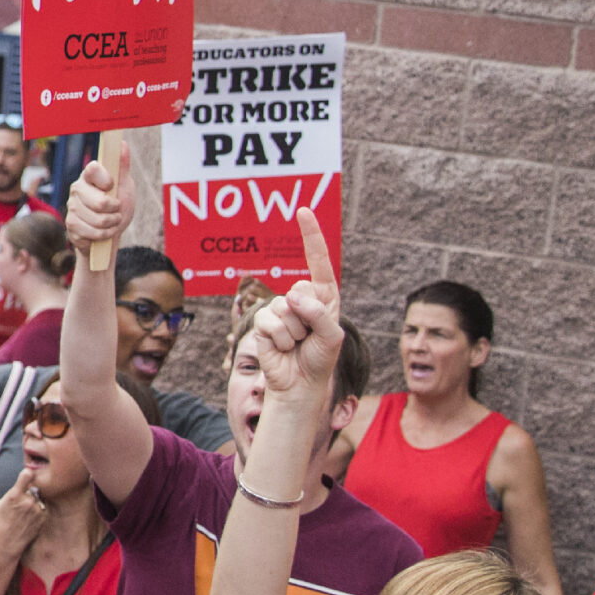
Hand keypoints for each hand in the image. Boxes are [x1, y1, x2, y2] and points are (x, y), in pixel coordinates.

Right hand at [0, 472, 47, 555]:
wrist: (8, 542)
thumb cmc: (3, 521)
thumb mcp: (2, 503)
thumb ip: (14, 491)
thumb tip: (26, 480)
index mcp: (14, 495)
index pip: (26, 476)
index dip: (27, 473)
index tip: (29, 473)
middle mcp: (27, 501)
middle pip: (32, 489)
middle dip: (28, 494)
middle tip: (20, 505)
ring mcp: (37, 509)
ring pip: (37, 499)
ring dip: (33, 503)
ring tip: (23, 515)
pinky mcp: (43, 517)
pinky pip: (41, 508)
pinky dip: (37, 511)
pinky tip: (28, 519)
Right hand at [65, 156, 129, 256]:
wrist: (109, 233)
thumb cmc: (117, 206)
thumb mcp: (123, 186)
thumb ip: (122, 166)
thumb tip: (122, 143)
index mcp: (89, 176)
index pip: (93, 169)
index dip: (106, 180)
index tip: (112, 186)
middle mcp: (77, 189)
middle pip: (101, 202)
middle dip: (115, 210)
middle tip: (116, 210)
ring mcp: (72, 208)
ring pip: (99, 220)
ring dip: (112, 224)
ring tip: (111, 221)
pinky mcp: (71, 226)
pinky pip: (93, 233)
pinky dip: (104, 234)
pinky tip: (103, 232)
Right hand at [248, 214, 342, 402]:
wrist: (299, 384)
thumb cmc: (320, 359)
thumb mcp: (332, 336)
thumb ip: (318, 313)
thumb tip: (292, 297)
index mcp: (322, 295)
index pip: (317, 261)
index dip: (311, 236)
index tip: (303, 211)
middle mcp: (300, 298)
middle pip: (301, 291)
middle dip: (308, 317)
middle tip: (309, 338)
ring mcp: (279, 310)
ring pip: (284, 309)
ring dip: (294, 333)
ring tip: (296, 345)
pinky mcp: (262, 324)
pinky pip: (270, 323)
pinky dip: (280, 340)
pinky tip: (282, 349)